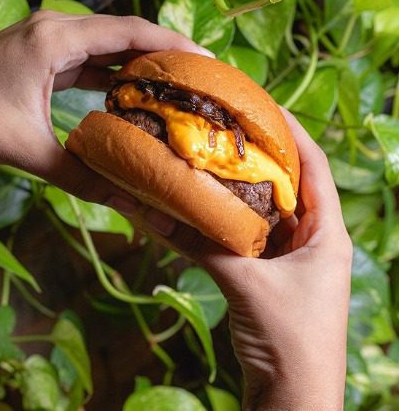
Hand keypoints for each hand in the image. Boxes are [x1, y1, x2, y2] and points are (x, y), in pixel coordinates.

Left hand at [0, 11, 211, 210]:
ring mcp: (49, 39)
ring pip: (108, 44)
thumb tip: (128, 204)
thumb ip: (81, 176)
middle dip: (164, 52)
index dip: (172, 44)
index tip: (208, 61)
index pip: (129, 32)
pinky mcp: (43, 53)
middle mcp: (57, 29)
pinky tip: (134, 90)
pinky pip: (90, 57)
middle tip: (201, 75)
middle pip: (124, 32)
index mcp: (57, 40)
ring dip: (140, 60)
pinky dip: (115, 71)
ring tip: (177, 82)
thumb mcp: (28, 151)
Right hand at [140, 110, 352, 410]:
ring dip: (237, 190)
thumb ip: (204, 246)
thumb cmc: (290, 340)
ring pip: (264, 211)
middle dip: (257, 156)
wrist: (293, 401)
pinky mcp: (271, 277)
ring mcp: (292, 259)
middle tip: (224, 128)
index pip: (314, 163)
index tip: (260, 104)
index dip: (290, 130)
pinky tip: (201, 208)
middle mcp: (315, 239)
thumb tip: (156, 213)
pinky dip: (224, 224)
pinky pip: (247, 239)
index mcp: (329, 232)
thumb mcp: (249, 285)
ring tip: (209, 160)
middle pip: (288, 183)